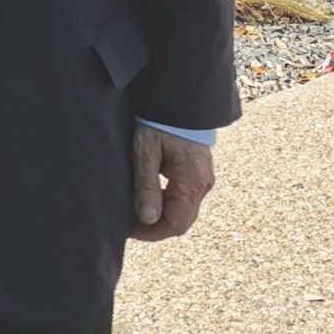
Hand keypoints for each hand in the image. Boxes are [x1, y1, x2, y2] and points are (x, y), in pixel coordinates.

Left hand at [129, 126, 215, 242]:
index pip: (176, 224)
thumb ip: (146, 186)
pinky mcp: (199, 174)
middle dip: (156, 227)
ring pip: (184, 212)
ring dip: (162, 216)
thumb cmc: (159, 123)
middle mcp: (203, 185)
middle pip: (181, 221)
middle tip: (130, 223)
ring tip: (136, 211)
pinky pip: (185, 199)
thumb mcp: (146, 152)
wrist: (178, 100)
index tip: (130, 230)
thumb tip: (147, 219)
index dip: (152, 233)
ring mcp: (203, 180)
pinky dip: (169, 205)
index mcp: (192, 182)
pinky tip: (150, 198)